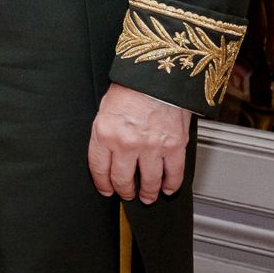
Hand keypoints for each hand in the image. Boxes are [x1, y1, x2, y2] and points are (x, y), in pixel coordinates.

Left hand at [88, 83, 189, 202]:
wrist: (157, 75)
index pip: (99, 169)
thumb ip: (106, 133)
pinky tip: (168, 189)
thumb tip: (106, 154)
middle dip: (124, 191)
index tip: (106, 190)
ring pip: (149, 182)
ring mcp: (152, 147)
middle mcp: (126, 144)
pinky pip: (174, 174)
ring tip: (147, 197)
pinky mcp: (174, 146)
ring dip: (148, 193)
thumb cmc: (131, 87)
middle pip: (123, 179)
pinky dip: (171, 185)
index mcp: (105, 133)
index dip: (102, 184)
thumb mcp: (105, 109)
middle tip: (127, 194)